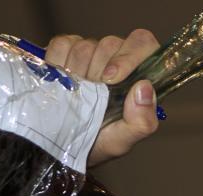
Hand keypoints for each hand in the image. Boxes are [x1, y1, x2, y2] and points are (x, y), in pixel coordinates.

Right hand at [44, 30, 162, 167]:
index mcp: (139, 76)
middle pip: (110, 44)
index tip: (111, 78)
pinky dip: (57, 64)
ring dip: (77, 73)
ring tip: (76, 96)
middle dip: (96, 73)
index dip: (129, 55)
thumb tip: (145, 88)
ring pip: (84, 46)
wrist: (60, 144)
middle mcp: (117, 59)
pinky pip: (62, 44)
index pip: (143, 44)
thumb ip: (141, 121)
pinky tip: (62, 84)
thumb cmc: (97, 142)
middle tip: (90, 98)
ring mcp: (91, 52)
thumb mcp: (121, 141)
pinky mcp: (66, 49)